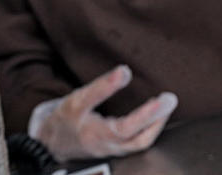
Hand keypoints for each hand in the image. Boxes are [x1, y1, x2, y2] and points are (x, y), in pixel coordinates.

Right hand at [28, 65, 177, 161]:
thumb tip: (125, 71)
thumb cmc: (65, 119)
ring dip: (157, 124)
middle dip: (157, 119)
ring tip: (166, 103)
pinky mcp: (117, 149)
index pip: (124, 128)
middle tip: (170, 98)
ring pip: (141, 143)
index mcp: (95, 135)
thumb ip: (101, 87)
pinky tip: (156, 114)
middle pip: (138, 139)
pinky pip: (138, 143)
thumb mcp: (77, 99)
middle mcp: (107, 146)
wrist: (52, 140)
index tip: (160, 98)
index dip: (144, 114)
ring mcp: (113, 150)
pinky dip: (151, 128)